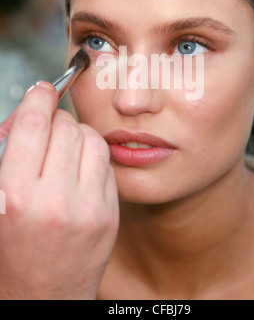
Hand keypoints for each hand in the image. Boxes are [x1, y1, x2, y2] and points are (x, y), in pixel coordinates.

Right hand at [0, 82, 118, 299]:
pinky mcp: (109, 214)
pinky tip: (80, 172)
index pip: (33, 124)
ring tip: (65, 152)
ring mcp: (88, 207)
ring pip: (92, 139)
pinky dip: (93, 158)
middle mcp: (54, 199)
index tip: (42, 90)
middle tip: (49, 129)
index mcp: (16, 195)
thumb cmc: (11, 250)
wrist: (41, 297)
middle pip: (66, 127)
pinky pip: (106, 163)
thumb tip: (30, 113)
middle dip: (56, 120)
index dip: (39, 97)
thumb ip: (9, 152)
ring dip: (78, 136)